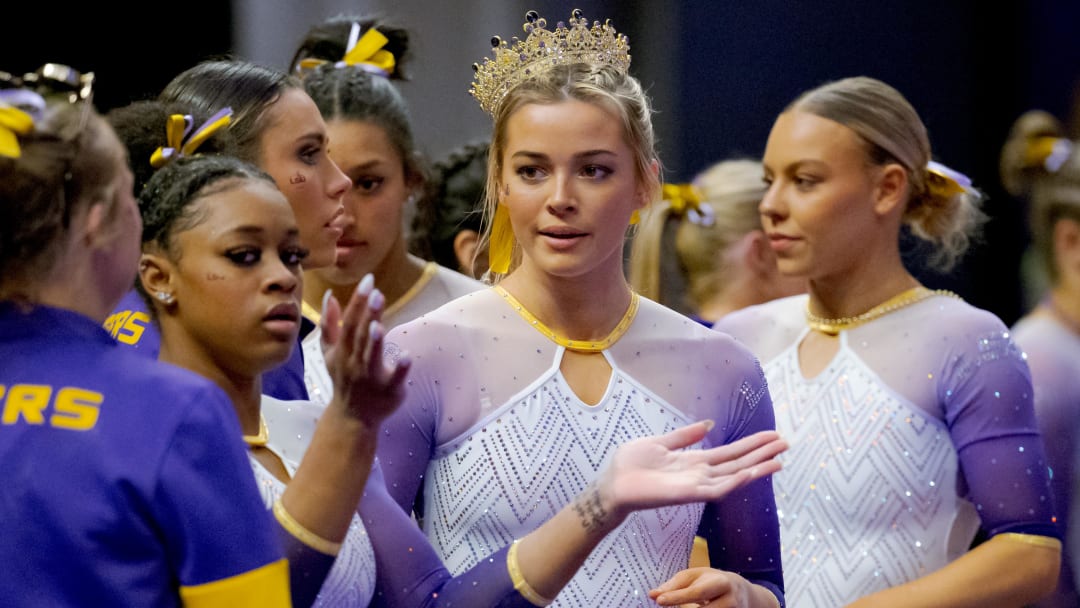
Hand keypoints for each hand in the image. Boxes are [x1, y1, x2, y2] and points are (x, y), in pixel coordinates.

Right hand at [320, 274, 410, 425]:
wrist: (351, 418)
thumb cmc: (343, 378)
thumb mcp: (330, 353)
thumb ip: (329, 325)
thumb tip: (329, 295)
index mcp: (342, 351)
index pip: (349, 322)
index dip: (358, 301)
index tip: (369, 280)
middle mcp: (354, 362)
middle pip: (359, 335)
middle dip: (367, 314)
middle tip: (376, 292)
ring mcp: (371, 377)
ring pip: (371, 357)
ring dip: (375, 340)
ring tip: (379, 323)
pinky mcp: (389, 390)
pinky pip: (395, 379)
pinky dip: (401, 369)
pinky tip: (408, 355)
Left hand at [598, 422, 786, 522]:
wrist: (613, 483)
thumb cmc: (631, 465)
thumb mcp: (660, 442)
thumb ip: (685, 436)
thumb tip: (709, 425)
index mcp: (694, 461)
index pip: (730, 453)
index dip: (751, 445)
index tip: (773, 435)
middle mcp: (700, 474)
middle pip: (738, 463)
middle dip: (762, 454)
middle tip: (786, 443)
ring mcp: (696, 485)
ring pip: (734, 476)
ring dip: (756, 469)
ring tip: (779, 460)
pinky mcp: (688, 494)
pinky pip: (717, 489)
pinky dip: (735, 482)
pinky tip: (751, 473)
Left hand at [649, 567, 756, 607]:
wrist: (742, 593)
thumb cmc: (712, 581)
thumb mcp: (695, 577)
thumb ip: (674, 585)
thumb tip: (653, 594)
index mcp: (721, 583)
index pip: (696, 592)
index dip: (677, 597)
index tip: (659, 600)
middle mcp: (730, 601)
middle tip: (668, 605)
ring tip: (686, 605)